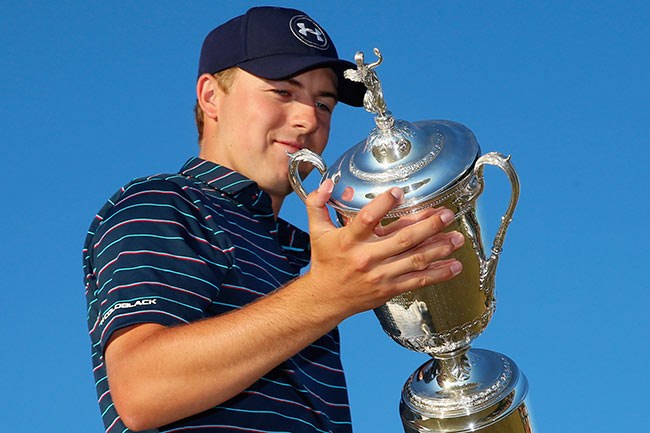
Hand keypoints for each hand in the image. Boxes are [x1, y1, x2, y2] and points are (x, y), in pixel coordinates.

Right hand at [302, 179, 463, 318]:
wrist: (325, 298)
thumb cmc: (324, 261)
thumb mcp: (316, 231)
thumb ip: (317, 204)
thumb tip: (327, 183)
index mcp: (349, 241)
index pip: (366, 219)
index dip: (383, 205)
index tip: (399, 192)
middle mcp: (366, 258)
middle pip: (402, 240)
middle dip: (428, 226)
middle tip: (446, 214)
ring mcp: (380, 275)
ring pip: (415, 260)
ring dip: (440, 248)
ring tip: (457, 237)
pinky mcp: (389, 289)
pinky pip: (418, 281)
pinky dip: (438, 274)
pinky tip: (455, 266)